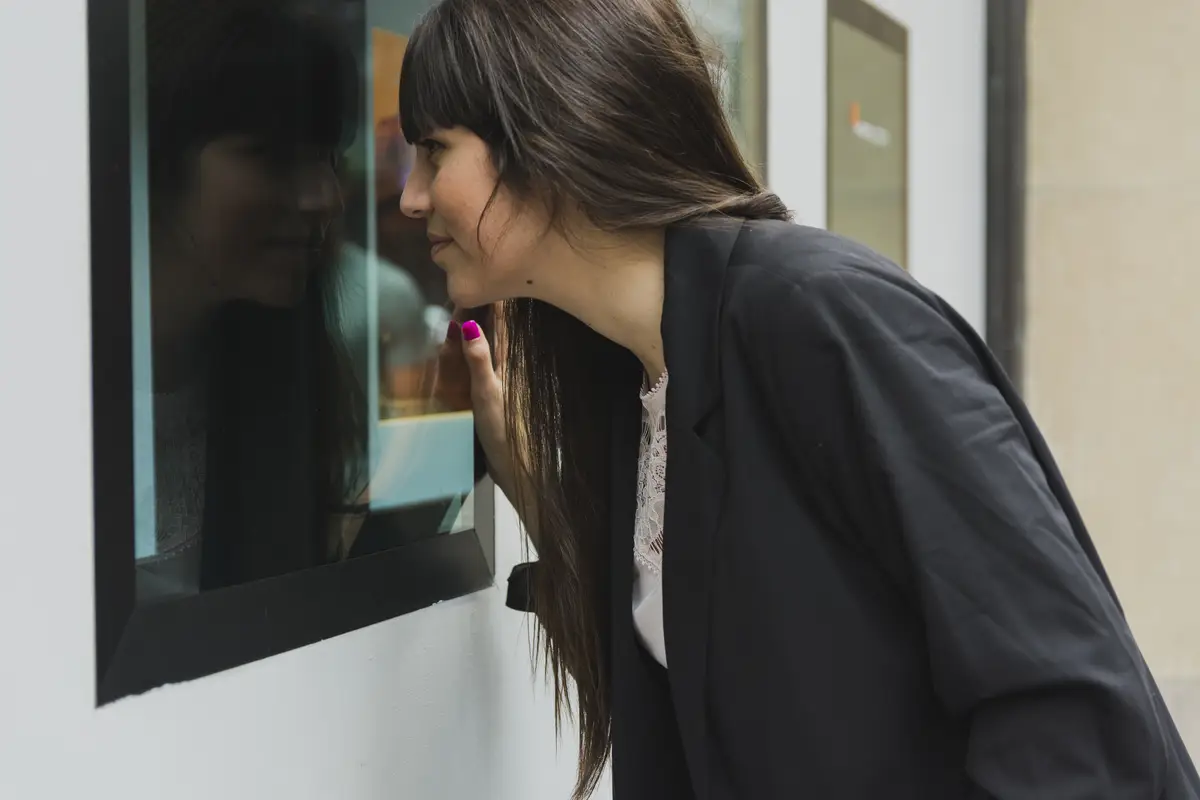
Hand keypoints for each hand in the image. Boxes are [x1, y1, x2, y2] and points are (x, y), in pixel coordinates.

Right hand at [430, 311, 513, 497]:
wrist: (515, 465)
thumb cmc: (503, 431)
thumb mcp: (486, 393)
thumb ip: (479, 359)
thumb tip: (466, 324)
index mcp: (506, 359)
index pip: (499, 320)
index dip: (486, 299)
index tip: (470, 283)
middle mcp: (505, 363)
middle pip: (491, 328)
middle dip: (475, 310)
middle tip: (456, 295)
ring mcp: (500, 377)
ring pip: (486, 343)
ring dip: (472, 328)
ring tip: (455, 312)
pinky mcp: (494, 391)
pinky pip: (481, 361)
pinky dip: (470, 351)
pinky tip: (460, 348)